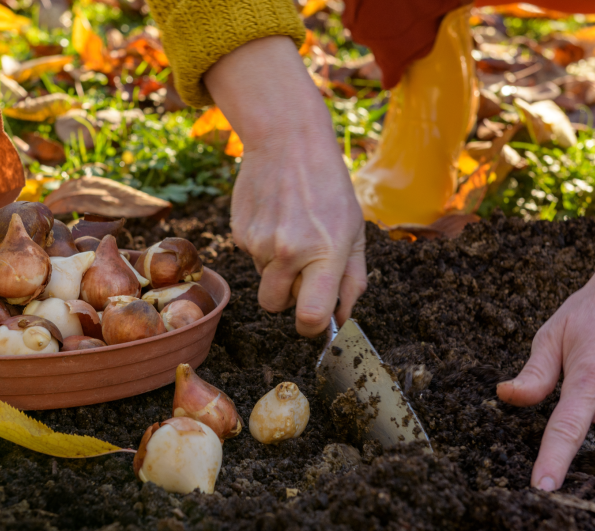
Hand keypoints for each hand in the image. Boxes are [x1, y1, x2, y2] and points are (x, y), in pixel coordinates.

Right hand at [205, 37, 366, 336]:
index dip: (312, 327)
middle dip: (288, 298)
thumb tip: (342, 319)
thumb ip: (353, 279)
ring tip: (292, 229)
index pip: (310, 317)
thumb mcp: (355, 230)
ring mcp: (259, 243)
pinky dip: (264, 246)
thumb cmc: (329, 187)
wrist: (287, 140)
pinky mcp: (239, 232)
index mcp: (325, 253)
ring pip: (264, 280)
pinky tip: (276, 216)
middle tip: (304, 269)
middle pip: (275, 306)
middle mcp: (288, 252)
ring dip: (277, 268)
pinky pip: (252, 258)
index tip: (315, 319)